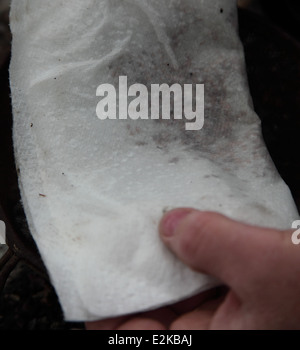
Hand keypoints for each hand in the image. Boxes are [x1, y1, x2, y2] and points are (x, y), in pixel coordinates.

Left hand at [86, 209, 299, 329]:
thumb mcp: (268, 265)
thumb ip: (213, 243)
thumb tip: (170, 225)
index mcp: (221, 341)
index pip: (146, 338)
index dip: (113, 318)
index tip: (91, 290)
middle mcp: (224, 330)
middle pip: (160, 313)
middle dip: (138, 280)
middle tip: (115, 244)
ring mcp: (235, 309)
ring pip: (184, 289)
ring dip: (167, 261)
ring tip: (144, 229)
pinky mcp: (247, 285)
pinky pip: (208, 271)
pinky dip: (195, 249)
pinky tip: (186, 226)